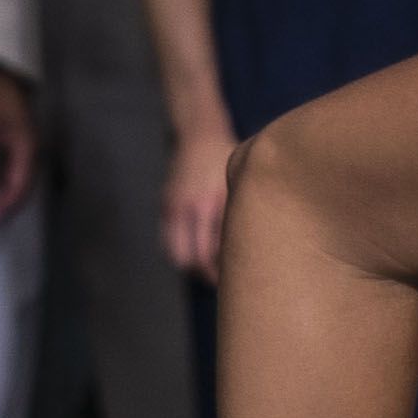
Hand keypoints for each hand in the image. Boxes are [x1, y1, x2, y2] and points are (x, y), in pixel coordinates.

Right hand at [162, 118, 235, 277]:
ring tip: (214, 271)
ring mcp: (171, 207)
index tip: (238, 283)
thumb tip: (251, 253)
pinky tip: (201, 252)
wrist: (200, 134)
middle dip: (204, 275)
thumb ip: (241, 215)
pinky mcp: (165, 205)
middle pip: (187, 259)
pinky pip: (169, 239)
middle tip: (227, 283)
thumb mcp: (239, 186)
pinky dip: (182, 250)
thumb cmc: (231, 160)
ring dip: (191, 265)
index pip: (206, 255)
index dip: (219, 274)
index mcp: (206, 205)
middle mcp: (184, 208)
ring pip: (174, 252)